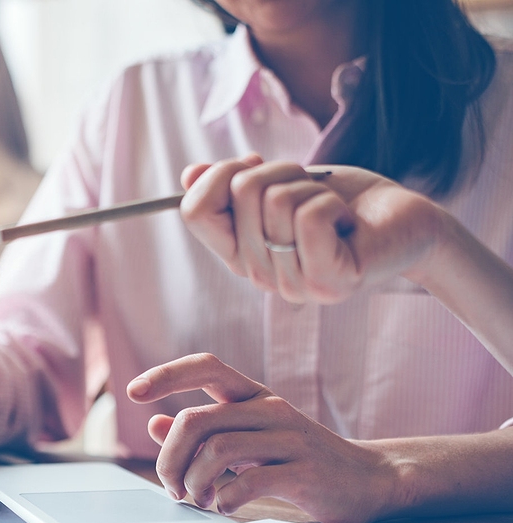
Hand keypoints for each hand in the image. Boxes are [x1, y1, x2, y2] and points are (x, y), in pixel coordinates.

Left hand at [127, 353, 398, 522]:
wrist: (370, 479)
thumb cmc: (299, 459)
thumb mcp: (248, 439)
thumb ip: (204, 431)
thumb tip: (154, 423)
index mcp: (254, 396)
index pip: (205, 365)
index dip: (166, 374)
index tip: (133, 392)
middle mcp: (269, 408)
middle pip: (197, 419)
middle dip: (170, 457)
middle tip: (171, 485)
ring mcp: (289, 438)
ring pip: (216, 451)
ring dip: (194, 483)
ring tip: (199, 500)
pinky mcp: (304, 471)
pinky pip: (248, 482)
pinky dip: (225, 500)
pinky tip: (226, 507)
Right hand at [180, 161, 444, 303]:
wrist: (407, 221)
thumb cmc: (345, 200)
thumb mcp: (281, 183)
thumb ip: (234, 184)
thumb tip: (189, 175)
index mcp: (239, 253)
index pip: (194, 212)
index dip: (219, 174)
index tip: (255, 165)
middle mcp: (258, 274)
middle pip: (239, 192)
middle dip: (280, 170)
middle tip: (310, 190)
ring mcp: (291, 283)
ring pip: (275, 200)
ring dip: (310, 185)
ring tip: (332, 208)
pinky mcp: (327, 281)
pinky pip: (308, 217)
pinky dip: (332, 202)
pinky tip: (347, 222)